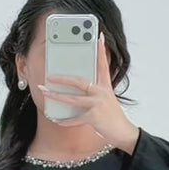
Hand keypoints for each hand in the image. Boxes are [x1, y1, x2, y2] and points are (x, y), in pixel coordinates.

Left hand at [38, 33, 139, 152]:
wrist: (123, 132)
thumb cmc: (113, 117)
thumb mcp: (107, 100)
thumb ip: (96, 92)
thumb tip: (80, 90)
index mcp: (105, 86)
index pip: (103, 65)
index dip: (101, 50)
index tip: (99, 37)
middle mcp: (101, 93)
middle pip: (79, 81)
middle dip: (62, 79)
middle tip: (49, 76)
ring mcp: (97, 104)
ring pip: (73, 99)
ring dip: (57, 97)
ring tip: (45, 93)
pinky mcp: (94, 117)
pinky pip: (75, 119)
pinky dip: (65, 121)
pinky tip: (56, 119)